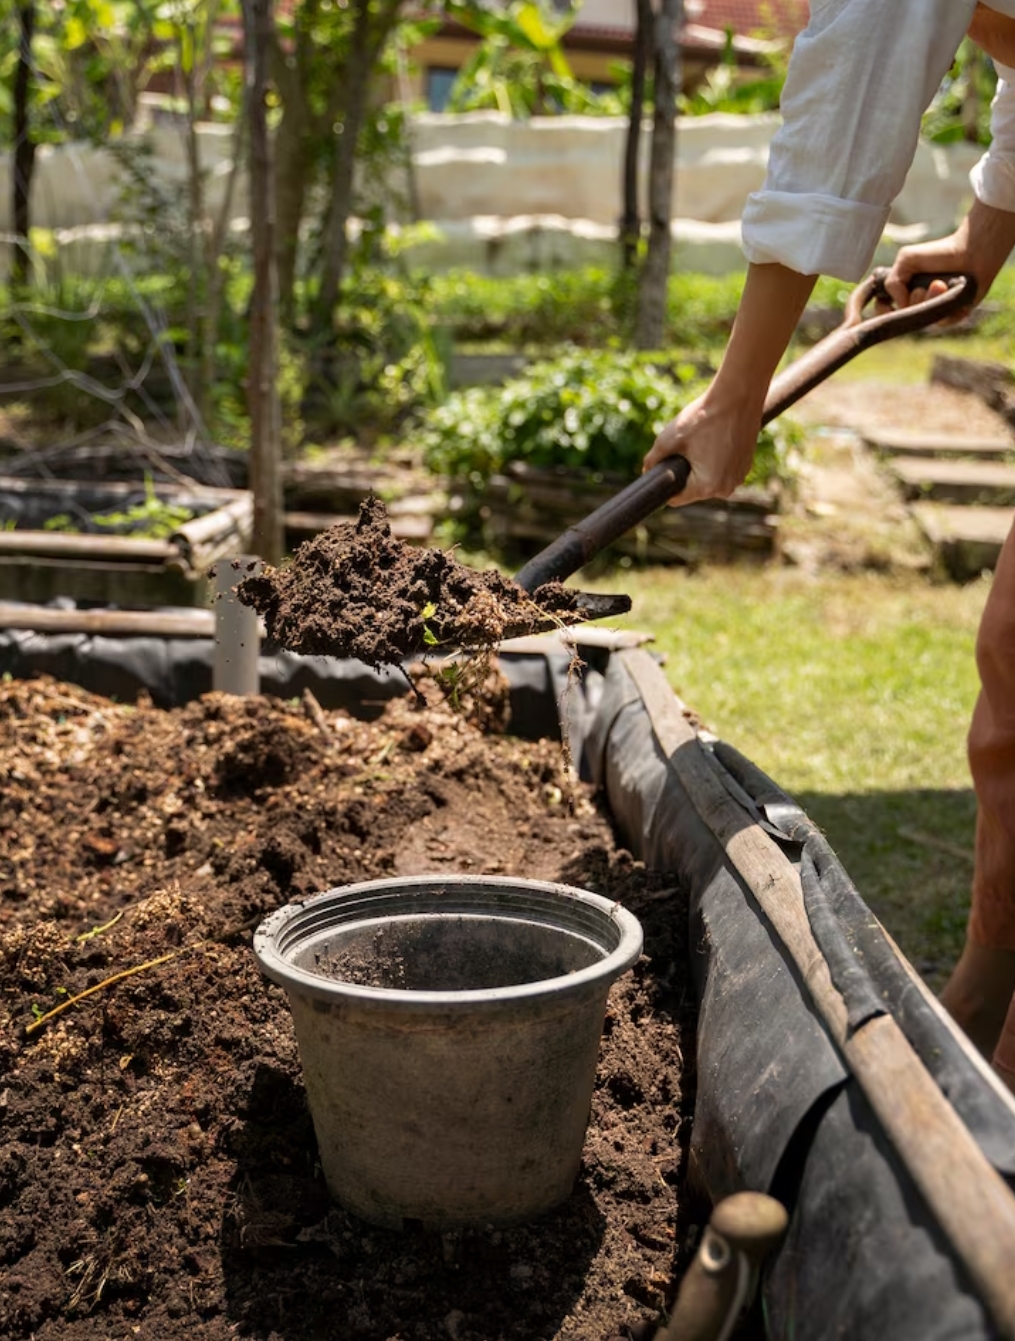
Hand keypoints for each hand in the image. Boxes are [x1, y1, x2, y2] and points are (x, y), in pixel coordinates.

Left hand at [644, 386, 763, 507]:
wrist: (737, 396)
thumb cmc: (703, 417)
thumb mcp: (669, 439)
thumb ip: (653, 460)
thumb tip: (645, 472)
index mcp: (707, 487)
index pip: (677, 499)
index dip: (666, 485)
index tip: (663, 469)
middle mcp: (726, 488)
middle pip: (694, 489)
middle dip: (685, 473)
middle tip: (685, 448)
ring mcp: (739, 477)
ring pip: (709, 479)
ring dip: (701, 466)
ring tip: (701, 441)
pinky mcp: (746, 465)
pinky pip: (723, 470)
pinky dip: (716, 460)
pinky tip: (714, 440)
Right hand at [882, 199, 1014, 317]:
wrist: (970, 251)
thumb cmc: (938, 252)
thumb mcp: (906, 259)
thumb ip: (892, 281)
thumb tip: (900, 305)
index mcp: (903, 291)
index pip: (884, 310)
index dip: (884, 311)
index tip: (889, 306)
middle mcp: (917, 304)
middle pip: (905, 317)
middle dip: (914, 301)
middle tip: (928, 284)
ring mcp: (933, 310)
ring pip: (924, 320)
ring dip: (931, 300)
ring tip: (941, 284)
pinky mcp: (952, 314)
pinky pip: (943, 322)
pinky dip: (948, 310)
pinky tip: (953, 294)